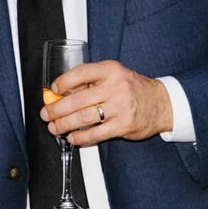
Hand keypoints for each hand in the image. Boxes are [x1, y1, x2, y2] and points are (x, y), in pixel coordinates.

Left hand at [42, 60, 174, 145]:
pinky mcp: (123, 125)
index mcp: (111, 70)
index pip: (82, 72)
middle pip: (78, 99)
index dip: (63, 82)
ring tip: (54, 128)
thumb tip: (61, 94)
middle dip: (57, 109)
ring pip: (84, 118)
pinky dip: (81, 137)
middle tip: (46, 114)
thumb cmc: (132, 89)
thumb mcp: (114, 76)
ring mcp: (120, 107)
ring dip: (64, 124)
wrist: (161, 103)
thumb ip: (90, 82)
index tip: (53, 90)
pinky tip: (72, 138)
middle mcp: (116, 87)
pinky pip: (96, 133)